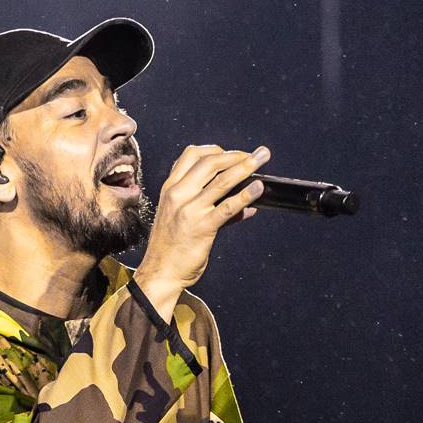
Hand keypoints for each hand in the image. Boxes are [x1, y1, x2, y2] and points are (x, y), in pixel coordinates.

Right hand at [132, 144, 268, 314]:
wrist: (160, 273)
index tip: (233, 154)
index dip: (215, 150)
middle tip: (257, 154)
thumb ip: (210, 207)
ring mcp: (189, 210)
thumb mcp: (180, 217)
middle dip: (236, 154)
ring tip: (262, 159)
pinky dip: (245, 195)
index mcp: (170, 189)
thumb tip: (246, 206)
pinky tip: (257, 189)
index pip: (191, 155)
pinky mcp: (201, 227)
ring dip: (245, 167)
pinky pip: (227, 207)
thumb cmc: (170, 247)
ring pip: (221, 181)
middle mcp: (177, 195)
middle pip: (209, 162)